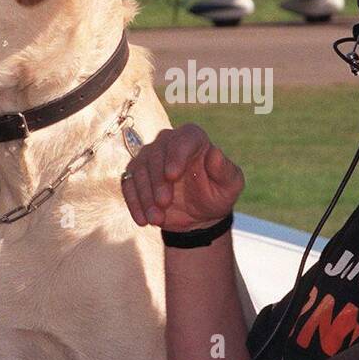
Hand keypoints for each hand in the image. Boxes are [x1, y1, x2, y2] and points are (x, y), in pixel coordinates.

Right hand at [120, 123, 243, 230]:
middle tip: (164, 203)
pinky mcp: (135, 176)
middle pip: (156, 155)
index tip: (172, 175)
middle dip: (158, 181)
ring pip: (139, 170)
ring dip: (145, 196)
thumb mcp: (230, 186)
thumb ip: (225, 170)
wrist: (199, 214)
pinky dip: (134, 203)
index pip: (183, 139)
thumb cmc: (217, 194)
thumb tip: (216, 153)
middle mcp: (168, 142)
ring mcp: (149, 158)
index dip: (176, 155)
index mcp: (193, 138)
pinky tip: (142, 220)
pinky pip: (128, 185)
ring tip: (156, 219)